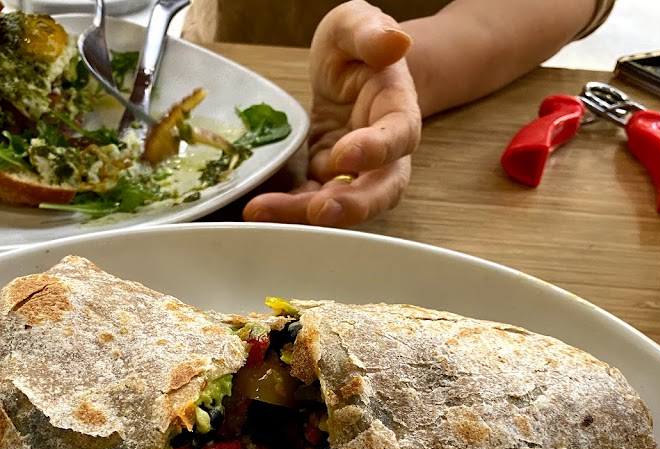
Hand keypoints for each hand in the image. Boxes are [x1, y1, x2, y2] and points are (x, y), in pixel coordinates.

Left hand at [243, 1, 420, 227]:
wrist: (351, 69)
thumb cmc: (357, 47)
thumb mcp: (357, 25)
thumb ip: (371, 32)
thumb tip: (395, 41)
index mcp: (398, 110)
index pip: (400, 136)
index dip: (377, 150)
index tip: (345, 154)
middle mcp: (386, 152)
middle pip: (382, 189)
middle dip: (352, 206)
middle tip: (319, 211)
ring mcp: (356, 172)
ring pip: (344, 205)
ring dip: (306, 214)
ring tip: (264, 212)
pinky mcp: (327, 179)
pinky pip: (311, 201)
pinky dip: (287, 210)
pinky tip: (259, 209)